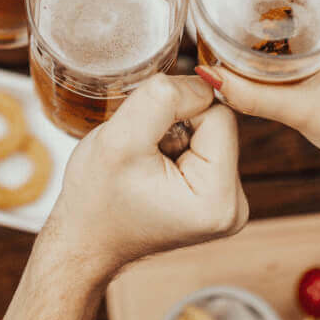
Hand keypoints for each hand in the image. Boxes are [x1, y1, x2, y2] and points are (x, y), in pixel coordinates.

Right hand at [42, 73, 247, 278]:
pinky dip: (174, 144)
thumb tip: (204, 80)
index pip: (219, 114)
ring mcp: (227, 203)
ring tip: (144, 160)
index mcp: (219, 199)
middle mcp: (234, 205)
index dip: (179, 108)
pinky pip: (203, 144)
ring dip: (173, 132)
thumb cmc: (95, 199)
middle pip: (218, 121)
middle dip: (176, 122)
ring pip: (208, 129)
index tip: (145, 132)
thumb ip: (162, 99)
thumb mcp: (120, 139)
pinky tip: (152, 165)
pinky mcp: (214, 195)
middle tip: (142, 150)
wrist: (85, 240)